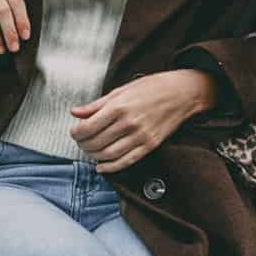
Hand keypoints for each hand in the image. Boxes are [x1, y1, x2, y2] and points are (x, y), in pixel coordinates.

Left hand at [70, 69, 219, 173]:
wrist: (182, 93)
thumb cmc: (151, 88)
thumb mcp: (120, 90)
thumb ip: (96, 104)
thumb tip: (74, 112)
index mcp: (118, 106)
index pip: (88, 127)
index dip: (77, 133)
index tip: (74, 132)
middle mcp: (128, 123)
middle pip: (96, 142)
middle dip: (83, 145)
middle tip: (80, 142)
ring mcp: (140, 136)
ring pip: (108, 154)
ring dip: (94, 156)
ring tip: (90, 151)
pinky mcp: (150, 145)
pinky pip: (126, 161)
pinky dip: (111, 167)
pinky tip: (101, 167)